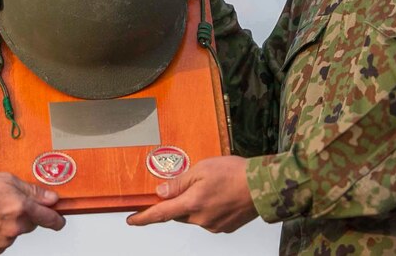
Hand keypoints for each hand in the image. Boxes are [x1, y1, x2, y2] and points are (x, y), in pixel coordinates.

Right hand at [0, 171, 65, 253]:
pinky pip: (5, 240)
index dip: (56, 219)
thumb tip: (51, 199)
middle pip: (31, 223)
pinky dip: (0, 232)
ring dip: (11, 223)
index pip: (49, 218)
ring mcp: (5, 239)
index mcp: (21, 207)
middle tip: (9, 203)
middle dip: (26, 214)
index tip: (59, 219)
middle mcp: (16, 226)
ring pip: (17, 231)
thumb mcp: (7, 179)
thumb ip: (32, 191)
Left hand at [125, 155, 256, 233]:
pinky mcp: (224, 227)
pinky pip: (208, 219)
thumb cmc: (235, 173)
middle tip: (190, 185)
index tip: (131, 220)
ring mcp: (213, 225)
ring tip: (212, 187)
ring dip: (195, 204)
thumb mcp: (202, 169)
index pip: (161, 214)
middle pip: (179, 213)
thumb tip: (161, 193)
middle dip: (179, 201)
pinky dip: (209, 208)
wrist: (264, 185)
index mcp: (192, 203)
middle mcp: (201, 219)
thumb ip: (179, 182)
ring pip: (194, 216)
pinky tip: (220, 195)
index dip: (144, 218)